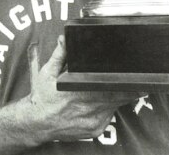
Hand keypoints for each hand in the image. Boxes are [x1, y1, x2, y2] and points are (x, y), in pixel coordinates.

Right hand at [24, 36, 142, 142]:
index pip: (112, 87)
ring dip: (112, 99)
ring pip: (114, 107)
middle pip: (119, 97)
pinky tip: (93, 106)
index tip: (132, 77)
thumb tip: (65, 38)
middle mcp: (90, 108)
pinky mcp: (95, 130)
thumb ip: (59, 55)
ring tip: (100, 93)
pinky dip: (105, 110)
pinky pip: (107, 118)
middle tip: (124, 82)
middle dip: (123, 89)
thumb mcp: (47, 72)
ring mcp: (94, 122)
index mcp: (80, 92)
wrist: (37, 123)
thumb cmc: (43, 97)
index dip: (126, 84)